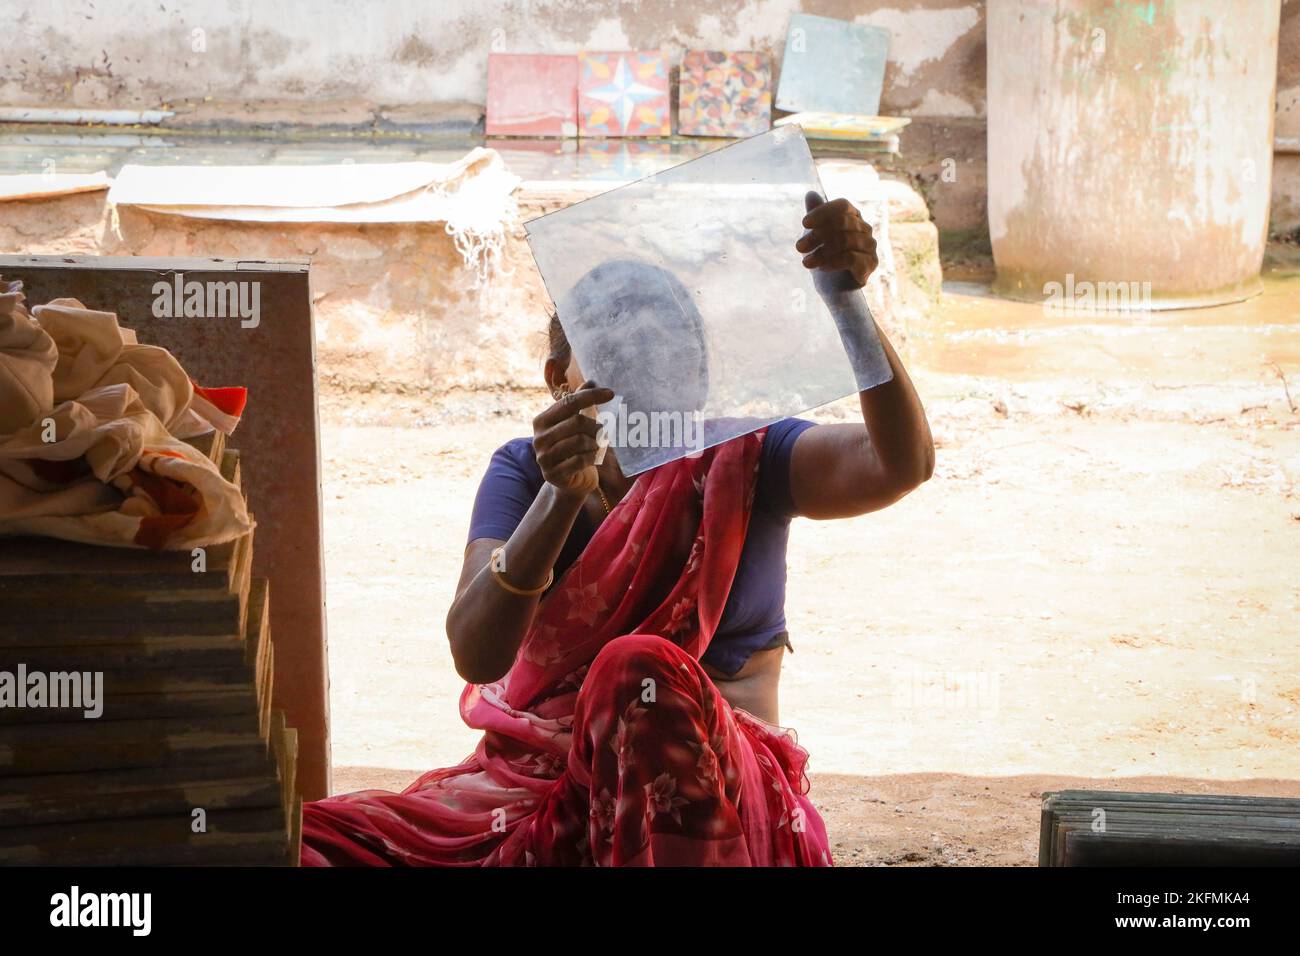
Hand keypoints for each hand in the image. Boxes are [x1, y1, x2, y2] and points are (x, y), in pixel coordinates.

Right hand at [532, 380, 613, 499]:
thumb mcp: (576, 422)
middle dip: (597, 426)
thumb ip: (580, 402)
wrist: (570, 481)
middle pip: (577, 422)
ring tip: (599, 445)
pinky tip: (594, 457)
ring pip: (581, 441)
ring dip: (596, 442)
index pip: (568, 402)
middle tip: (605, 432)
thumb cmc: (574, 447)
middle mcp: (538, 438)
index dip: (591, 396)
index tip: (611, 393)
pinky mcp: (553, 474)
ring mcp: (544, 458)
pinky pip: (581, 460)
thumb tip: (590, 381)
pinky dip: (593, 457)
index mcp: (541, 421)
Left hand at [796, 192, 877, 289]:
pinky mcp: (871, 264)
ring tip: (805, 263)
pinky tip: (820, 268)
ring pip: (845, 240)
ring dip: (821, 252)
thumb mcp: (818, 238)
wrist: (837, 290)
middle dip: (817, 235)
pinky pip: (851, 258)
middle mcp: (865, 229)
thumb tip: (810, 194)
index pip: (842, 206)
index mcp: (854, 217)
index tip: (804, 224)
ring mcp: (870, 247)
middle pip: (842, 223)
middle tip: (799, 247)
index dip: (823, 212)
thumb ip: (816, 217)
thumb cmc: (827, 259)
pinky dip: (832, 262)